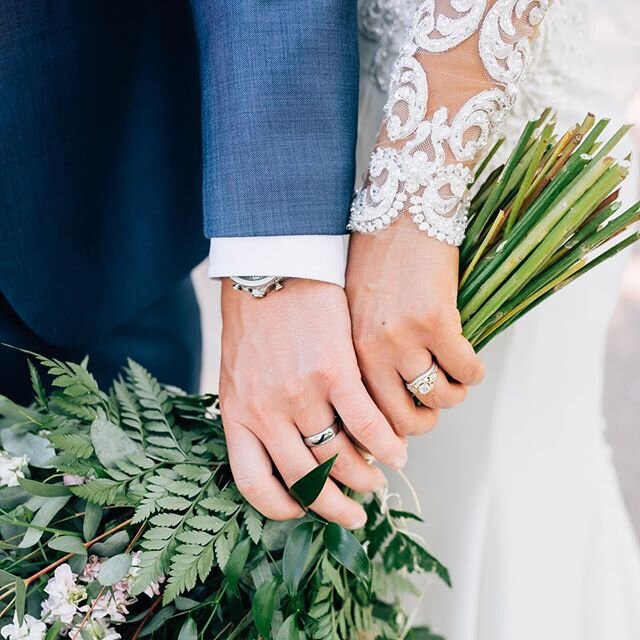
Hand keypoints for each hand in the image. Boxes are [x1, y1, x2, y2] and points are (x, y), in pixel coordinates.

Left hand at [219, 278, 406, 528]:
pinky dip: (387, 445)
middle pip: (307, 480)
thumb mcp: (239, 374)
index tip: (303, 512)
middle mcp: (267, 413)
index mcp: (238, 416)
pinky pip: (368, 425)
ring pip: (342, 457)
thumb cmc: (256, 322)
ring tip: (379, 481)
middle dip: (335, 508)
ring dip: (365, 477)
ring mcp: (301, 395)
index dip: (281, 507)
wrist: (273, 271)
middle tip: (356, 514)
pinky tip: (398, 450)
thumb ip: (254, 413)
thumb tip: (290, 449)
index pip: (255, 483)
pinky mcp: (336, 372)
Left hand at [346, 217, 483, 435]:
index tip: (401, 431)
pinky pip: (466, 371)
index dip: (387, 431)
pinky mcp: (437, 321)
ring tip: (453, 380)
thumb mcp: (355, 312)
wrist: (402, 210)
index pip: (364, 413)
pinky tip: (470, 362)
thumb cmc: (377, 259)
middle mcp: (371, 348)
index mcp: (348, 348)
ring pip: (438, 397)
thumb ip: (364, 354)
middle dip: (424, 423)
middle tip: (433, 409)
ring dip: (452, 395)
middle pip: (402, 418)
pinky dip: (474, 373)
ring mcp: (404, 336)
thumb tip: (385, 397)